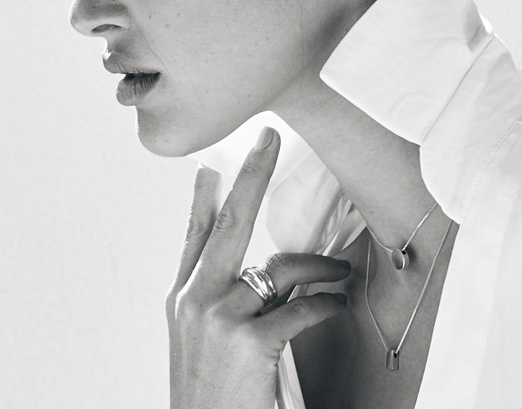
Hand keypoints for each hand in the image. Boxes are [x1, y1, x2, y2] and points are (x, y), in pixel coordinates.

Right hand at [167, 127, 351, 408]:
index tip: (210, 165)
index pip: (193, 237)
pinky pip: (301, 308)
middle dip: (252, 176)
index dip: (202, 198)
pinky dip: (325, 305)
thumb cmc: (211, 398)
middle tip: (268, 139)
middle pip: (228, 224)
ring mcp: (220, 319)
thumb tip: (259, 278)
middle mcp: (194, 302)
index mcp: (181, 302)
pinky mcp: (250, 341)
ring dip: (318, 267)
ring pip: (279, 268)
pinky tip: (335, 306)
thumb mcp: (201, 345)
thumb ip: (219, 307)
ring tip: (340, 273)